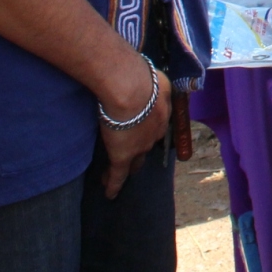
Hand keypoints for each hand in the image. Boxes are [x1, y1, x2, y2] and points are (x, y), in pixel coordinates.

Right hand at [96, 60, 171, 198]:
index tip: (142, 134)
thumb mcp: (154, 77)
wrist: (130, 89)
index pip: (154, 127)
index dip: (147, 132)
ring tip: (119, 176)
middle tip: (134, 161)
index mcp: (162, 113)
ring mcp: (139, 146)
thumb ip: (152, 81)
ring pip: (133, 162)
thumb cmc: (142, 77)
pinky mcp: (122, 156)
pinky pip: (117, 175)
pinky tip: (109, 194)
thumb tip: (147, 77)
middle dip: (141, 154)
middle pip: (147, 147)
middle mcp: (154, 132)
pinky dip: (113, 185)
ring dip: (127, 168)